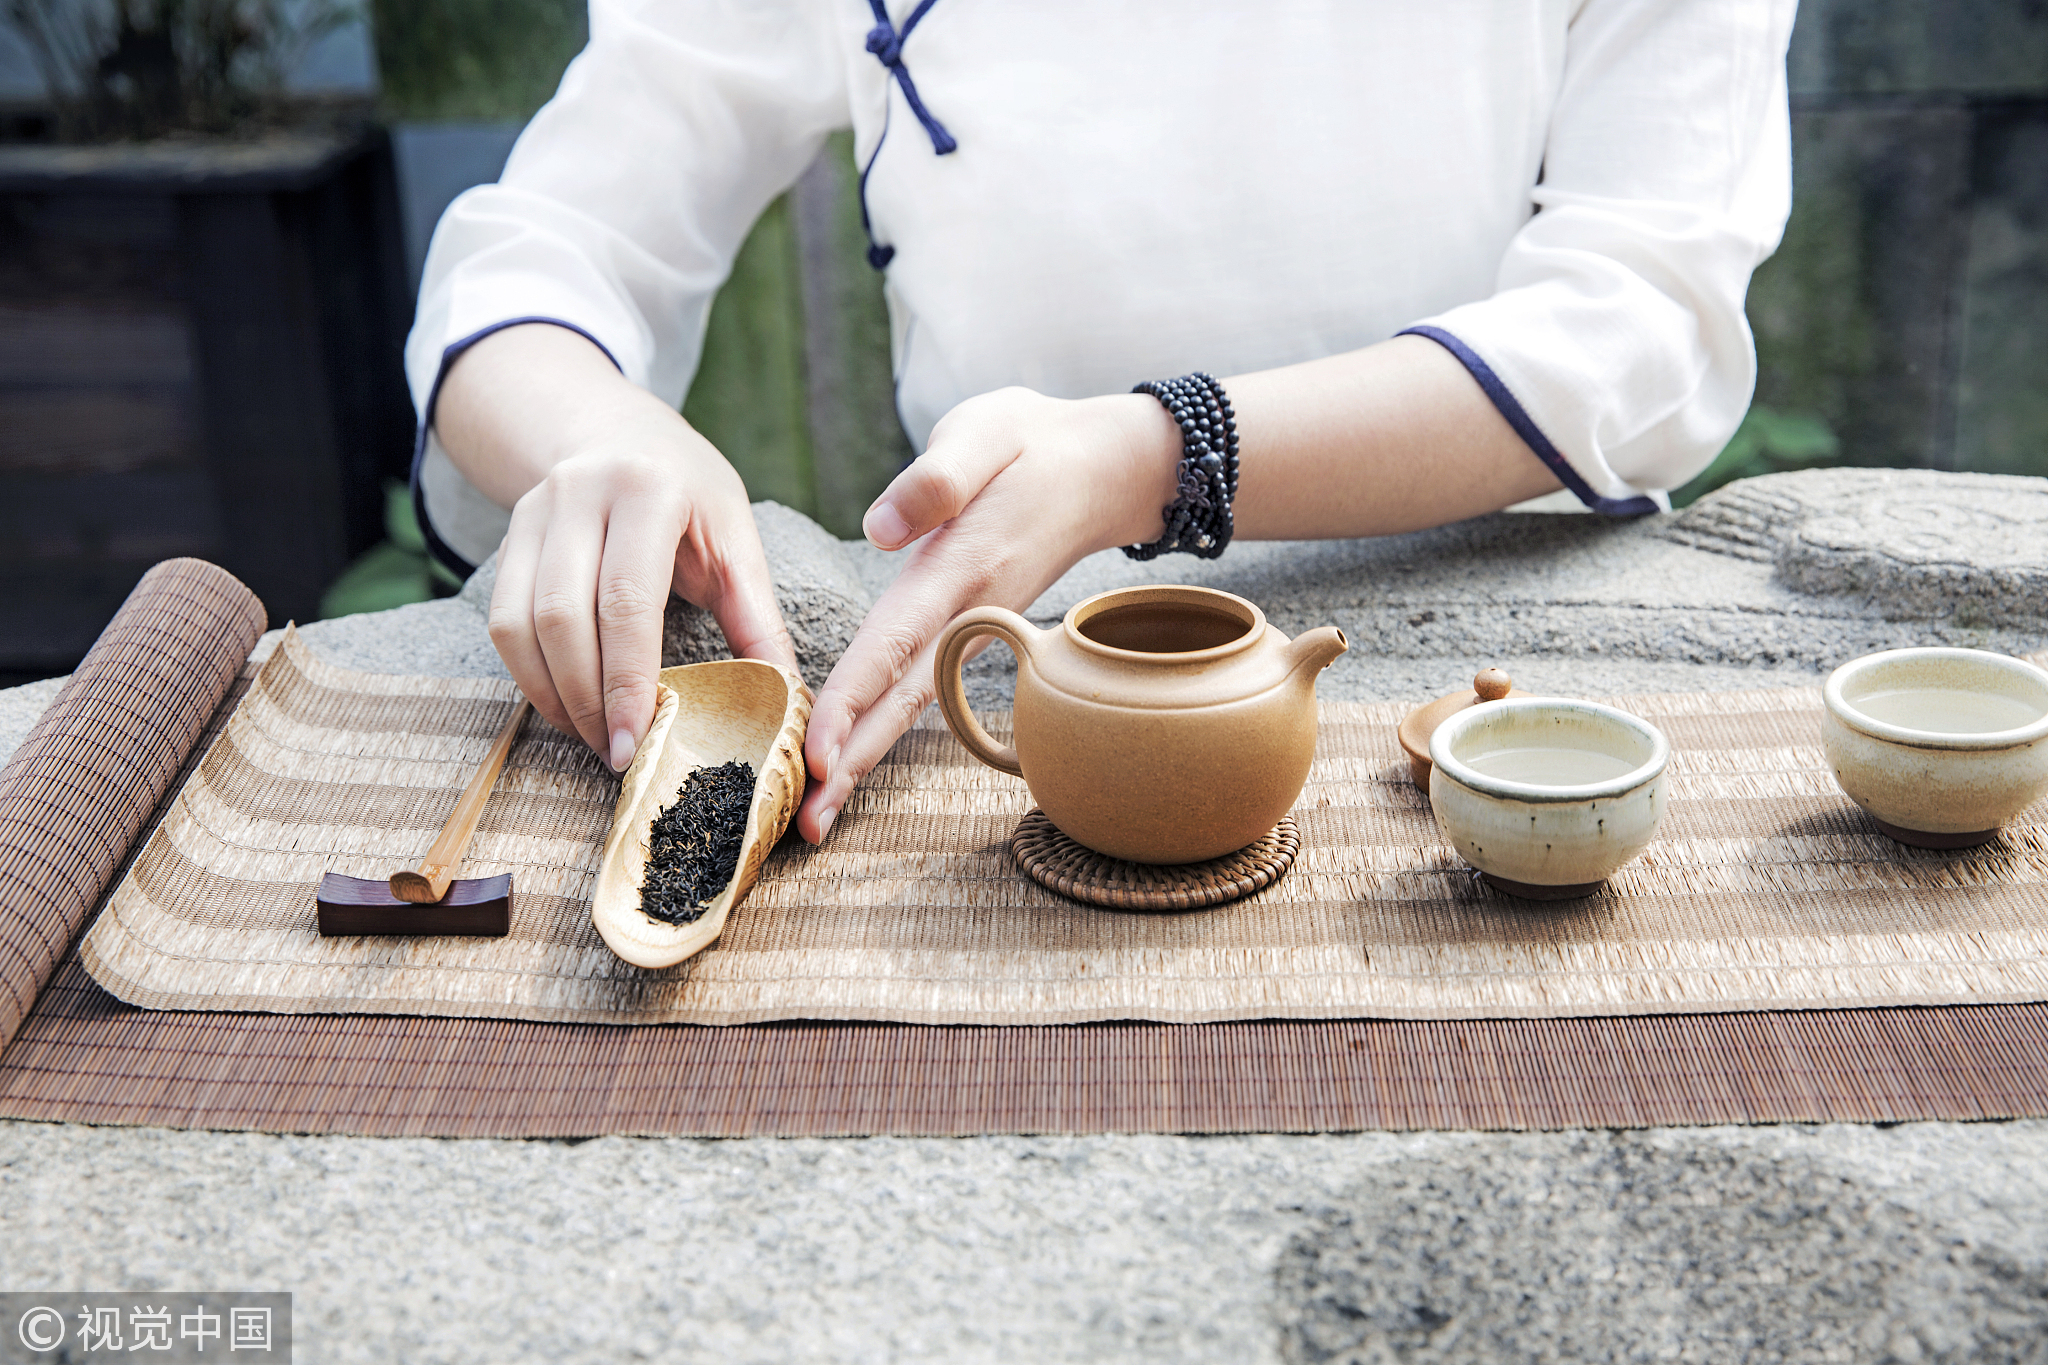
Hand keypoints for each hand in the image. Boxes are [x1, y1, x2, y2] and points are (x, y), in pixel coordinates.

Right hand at [437, 325, 797, 771]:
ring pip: (522, 623)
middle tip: (621, 754)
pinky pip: (501, 622)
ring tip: (597, 738)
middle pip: (565, 617)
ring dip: (556, 695)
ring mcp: (534, 513)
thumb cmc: (690, 491)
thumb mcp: (735, 535)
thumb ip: (757, 615)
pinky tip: (566, 707)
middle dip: (590, 698)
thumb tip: (786, 696)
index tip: (638, 741)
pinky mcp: (508, 537)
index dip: (628, 679)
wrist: (619, 431)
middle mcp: (580, 495)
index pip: (627, 599)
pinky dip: (530, 675)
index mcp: (648, 490)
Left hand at [796, 386, 1178, 841]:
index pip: (896, 639)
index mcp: (961, 563)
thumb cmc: (1034, 443)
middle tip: (810, 823)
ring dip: (868, 756)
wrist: (1105, 468)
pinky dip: (887, 725)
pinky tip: (855, 756)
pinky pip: (924, 685)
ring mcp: (977, 625)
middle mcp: (970, 608)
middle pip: (905, 697)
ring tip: (823, 810)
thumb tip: (879, 528)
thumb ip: (937, 478)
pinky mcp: (975, 626)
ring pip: (915, 700)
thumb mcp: (987, 429)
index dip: (855, 697)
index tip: (816, 751)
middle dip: (856, 761)